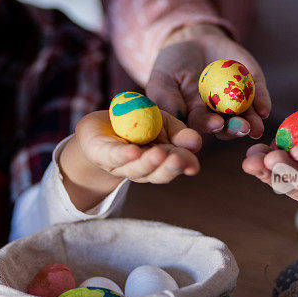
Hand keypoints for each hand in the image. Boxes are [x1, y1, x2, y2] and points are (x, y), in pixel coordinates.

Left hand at [75, 110, 200, 182]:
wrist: (102, 124)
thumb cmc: (137, 124)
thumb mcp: (162, 123)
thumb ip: (178, 132)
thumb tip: (196, 143)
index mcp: (160, 161)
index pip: (174, 166)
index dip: (184, 165)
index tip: (194, 165)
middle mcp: (142, 168)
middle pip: (157, 173)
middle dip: (168, 168)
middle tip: (178, 160)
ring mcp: (121, 165)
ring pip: (136, 169)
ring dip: (148, 163)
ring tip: (159, 153)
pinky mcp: (102, 156)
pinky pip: (114, 157)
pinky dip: (124, 155)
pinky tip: (133, 152)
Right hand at [147, 24, 270, 139]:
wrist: (192, 40)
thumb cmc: (171, 64)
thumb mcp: (161, 80)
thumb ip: (166, 101)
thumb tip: (177, 120)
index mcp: (195, 117)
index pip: (203, 125)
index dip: (210, 125)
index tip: (216, 124)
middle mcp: (218, 113)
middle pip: (228, 125)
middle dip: (235, 127)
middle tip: (243, 127)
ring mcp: (236, 100)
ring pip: (247, 115)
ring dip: (253, 121)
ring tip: (256, 126)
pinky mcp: (251, 84)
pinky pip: (258, 95)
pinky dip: (262, 101)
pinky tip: (264, 109)